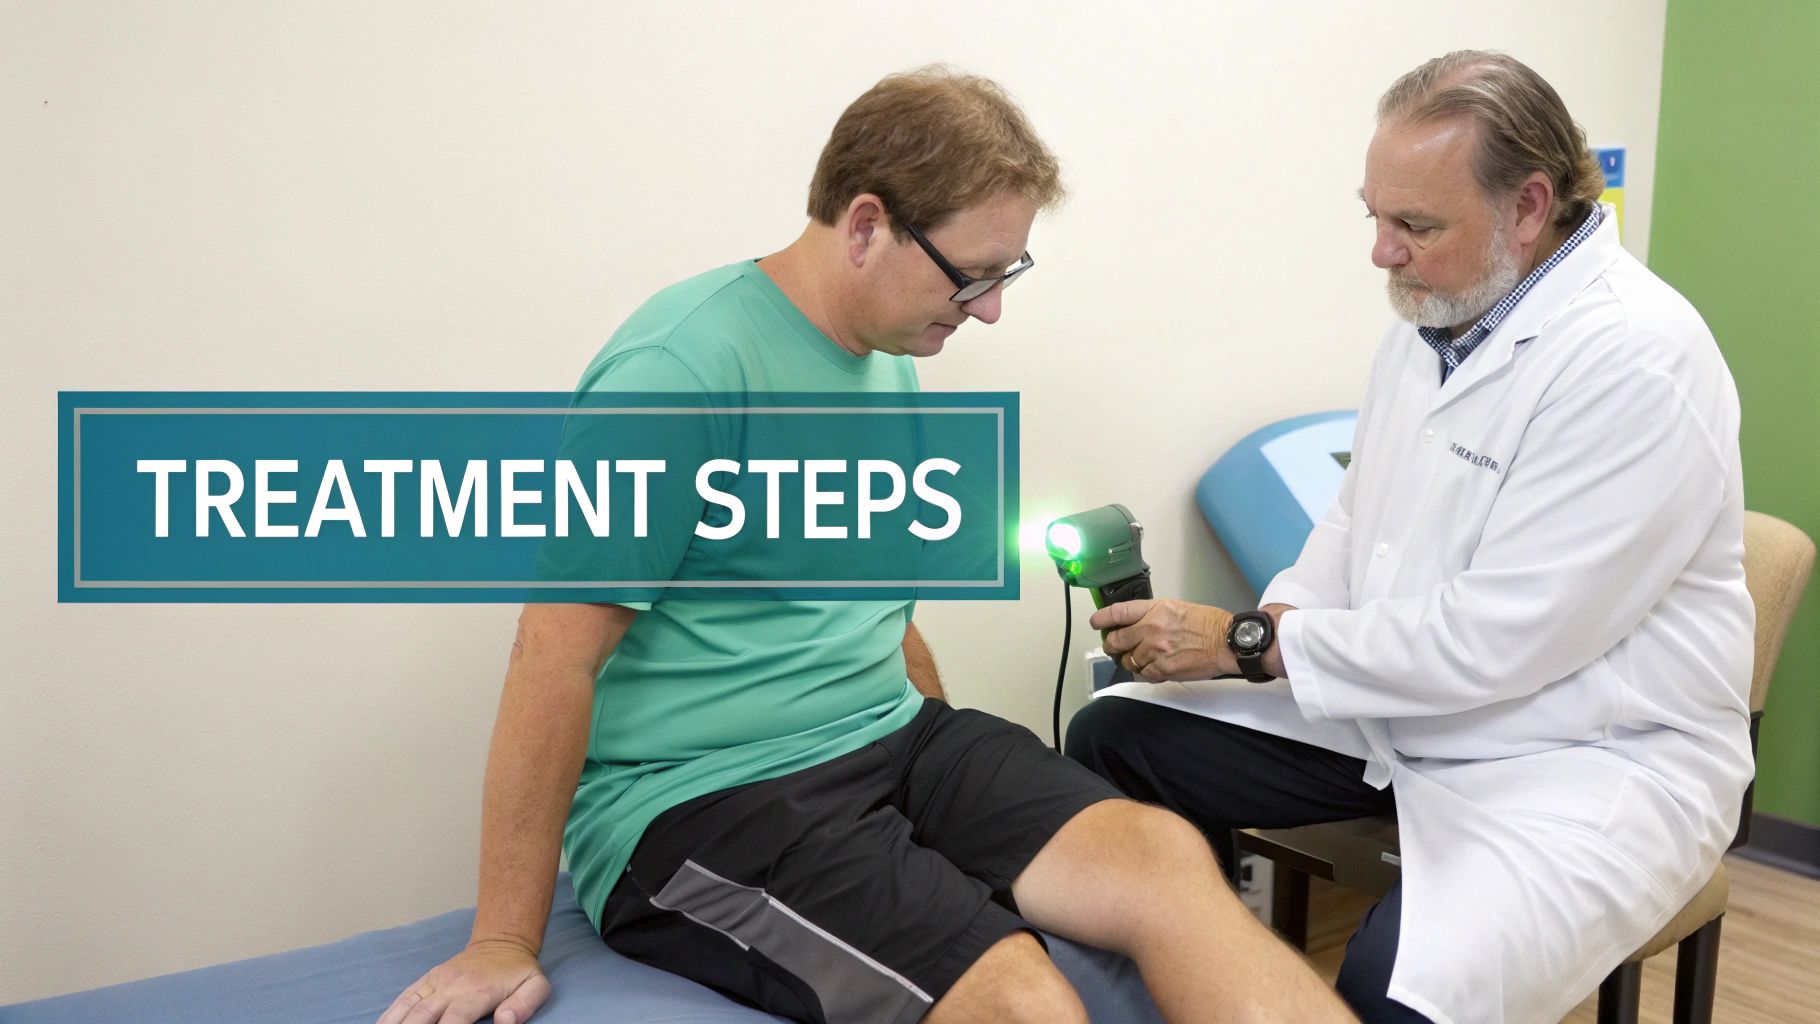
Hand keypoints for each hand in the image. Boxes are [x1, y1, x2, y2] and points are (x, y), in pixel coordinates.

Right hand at [376, 939, 549, 1023]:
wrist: (501, 942)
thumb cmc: (519, 971)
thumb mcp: (535, 985)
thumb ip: (524, 1005)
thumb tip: (505, 1022)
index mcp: (477, 992)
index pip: (454, 1022)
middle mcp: (451, 986)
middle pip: (422, 1018)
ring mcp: (436, 982)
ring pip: (408, 1009)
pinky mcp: (427, 980)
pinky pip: (404, 998)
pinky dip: (390, 1016)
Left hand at [1089, 598, 1234, 682]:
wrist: (1226, 641)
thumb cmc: (1207, 623)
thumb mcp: (1176, 608)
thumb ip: (1152, 615)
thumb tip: (1135, 625)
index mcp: (1154, 609)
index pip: (1118, 612)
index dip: (1102, 619)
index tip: (1096, 623)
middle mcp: (1150, 628)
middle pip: (1116, 640)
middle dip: (1111, 646)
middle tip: (1113, 648)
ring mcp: (1155, 650)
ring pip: (1128, 660)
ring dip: (1130, 661)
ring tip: (1140, 659)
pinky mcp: (1162, 669)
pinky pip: (1143, 674)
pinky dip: (1145, 672)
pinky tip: (1154, 668)